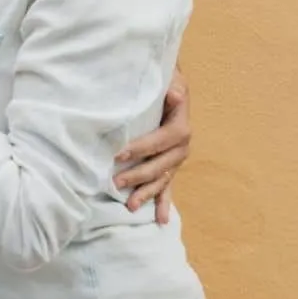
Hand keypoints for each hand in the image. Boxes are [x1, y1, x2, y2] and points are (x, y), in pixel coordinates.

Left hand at [113, 66, 189, 223]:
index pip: (161, 140)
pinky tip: (162, 220)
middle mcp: (181, 146)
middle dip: (138, 175)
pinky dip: (164, 202)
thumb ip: (172, 87)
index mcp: (181, 126)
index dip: (142, 148)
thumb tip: (175, 95)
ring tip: (131, 206)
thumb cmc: (166, 82)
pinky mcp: (170, 165)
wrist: (171, 85)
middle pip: (160, 165)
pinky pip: (168, 186)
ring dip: (147, 194)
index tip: (119, 154)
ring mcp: (176, 159)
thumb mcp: (170, 79)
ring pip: (162, 179)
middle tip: (116, 182)